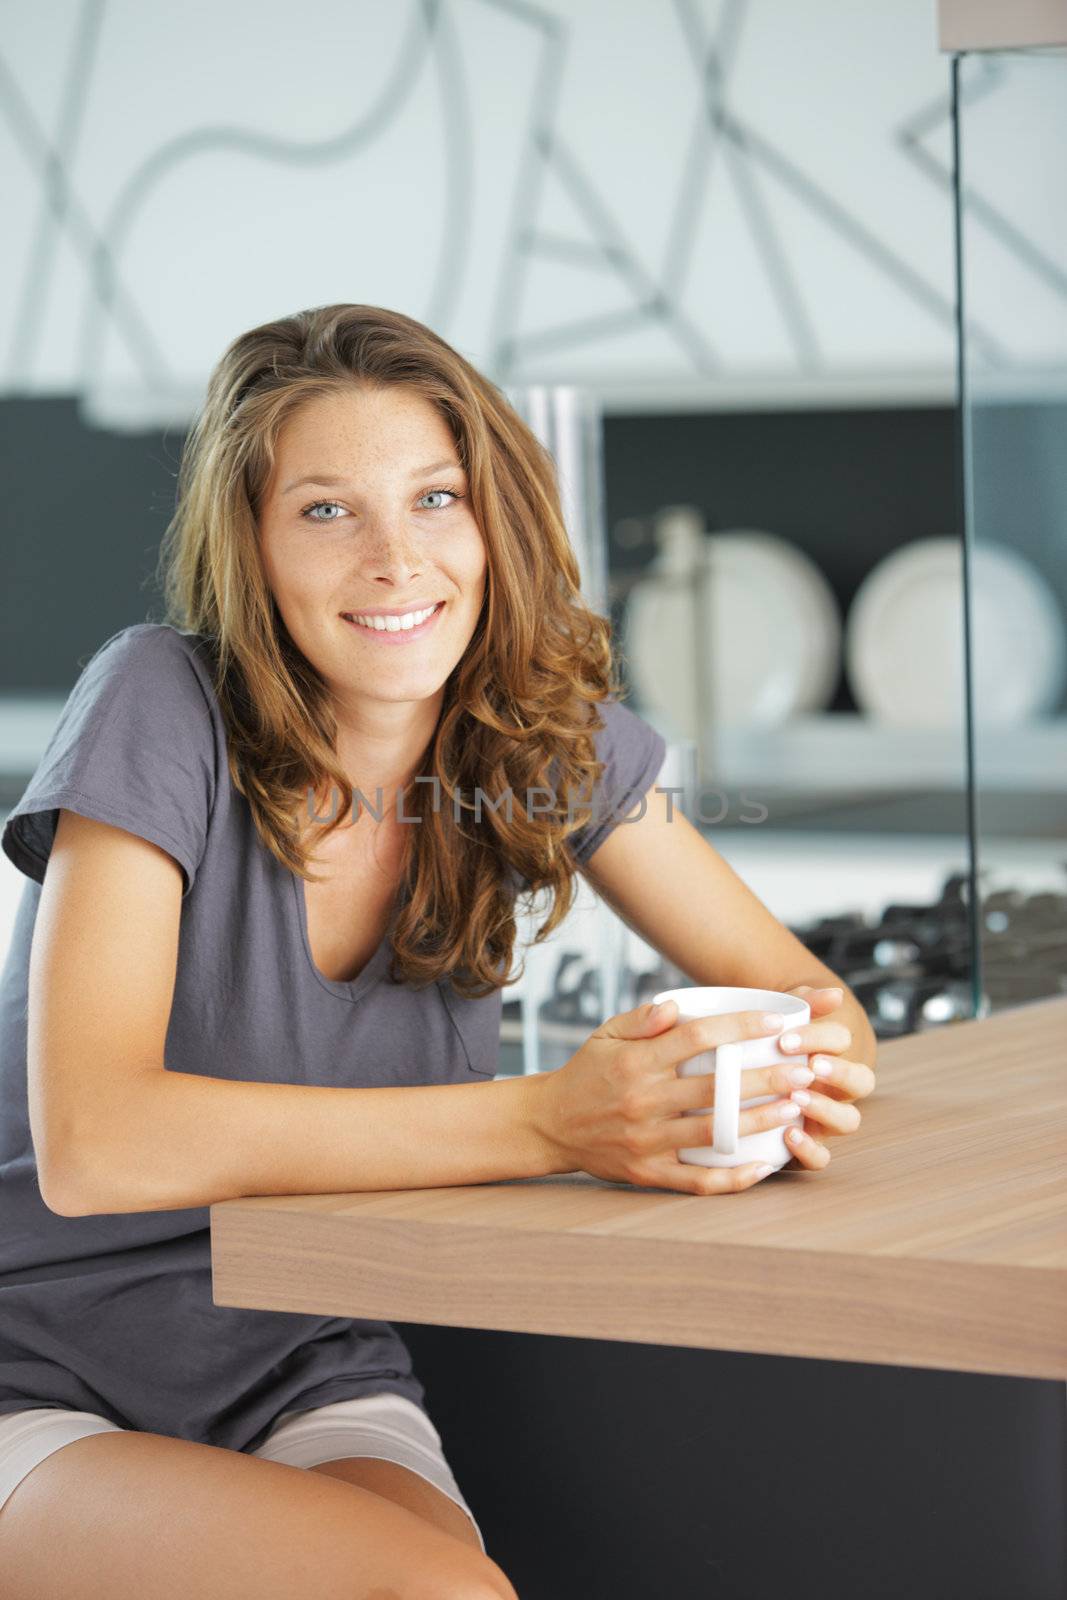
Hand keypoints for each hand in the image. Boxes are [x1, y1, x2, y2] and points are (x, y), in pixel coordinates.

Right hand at [529, 996, 840, 1195]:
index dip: (739, 1027)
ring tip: (796, 1109)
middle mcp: (642, 1100)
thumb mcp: (605, 1035)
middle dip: (765, 1077)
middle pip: (715, 1086)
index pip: (696, 1037)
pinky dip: (731, 1177)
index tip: (776, 1021)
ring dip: (759, 1121)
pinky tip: (762, 1167)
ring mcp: (646, 1140)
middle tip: (805, 1070)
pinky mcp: (647, 1173)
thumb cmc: (587, 1073)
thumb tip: (677, 1005)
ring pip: (713, 1132)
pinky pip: (695, 1179)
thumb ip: (642, 1019)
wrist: (549, 1124)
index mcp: (635, 1061)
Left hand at [773, 984, 875, 1171]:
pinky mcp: (808, 1145)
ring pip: (849, 1121)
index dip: (819, 1039)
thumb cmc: (770, 1043)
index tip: (786, 1039)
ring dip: (828, 1110)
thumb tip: (835, 994)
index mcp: (833, 1052)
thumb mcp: (783, 1020)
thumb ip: (806, 1003)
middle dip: (839, 1073)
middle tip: (810, 1066)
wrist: (753, 1073)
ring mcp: (827, 1119)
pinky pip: (822, 1158)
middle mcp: (838, 1088)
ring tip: (798, 1099)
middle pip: (862, 1082)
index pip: (842, 1041)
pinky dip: (811, 1150)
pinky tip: (789, 1135)